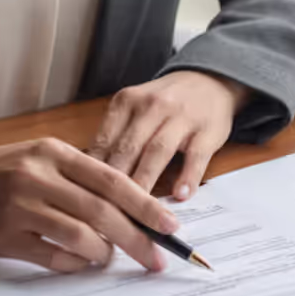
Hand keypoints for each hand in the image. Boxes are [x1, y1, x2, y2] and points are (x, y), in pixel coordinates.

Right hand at [0, 138, 178, 273]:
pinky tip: (81, 263)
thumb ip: (81, 178)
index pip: (112, 180)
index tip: (169, 224)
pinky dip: (74, 264)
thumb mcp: (42, 157)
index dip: (145, 204)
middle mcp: (38, 177)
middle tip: (155, 257)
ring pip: (80, 236)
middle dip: (136, 238)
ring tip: (110, 257)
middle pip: (102, 212)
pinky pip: (53, 257)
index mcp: (54, 152)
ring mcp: (19, 208)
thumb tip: (131, 210)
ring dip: (103, 252)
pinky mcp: (4, 237)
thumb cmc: (2, 171)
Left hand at [90, 70, 252, 199]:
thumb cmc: (164, 104)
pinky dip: (188, 176)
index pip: (105, 142)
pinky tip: (180, 195)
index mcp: (127, 102)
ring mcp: (182, 116)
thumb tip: (86, 179)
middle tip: (106, 215)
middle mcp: (152, 105)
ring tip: (137, 212)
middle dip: (116, 184)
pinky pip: (196, 155)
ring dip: (146, 181)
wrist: (208, 81)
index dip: (93, 174)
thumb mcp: (134, 109)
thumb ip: (114, 138)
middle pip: (128, 148)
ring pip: (158, 151)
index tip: (86, 201)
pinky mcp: (208, 130)